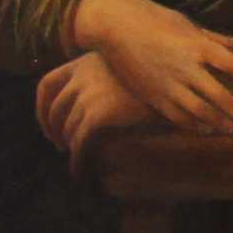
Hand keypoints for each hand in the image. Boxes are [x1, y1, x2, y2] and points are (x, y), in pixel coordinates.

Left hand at [33, 53, 157, 174]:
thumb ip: (105, 81)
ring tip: (79, 155)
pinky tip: (80, 171)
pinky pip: (80, 142)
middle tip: (61, 145)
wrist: (190, 83)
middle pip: (53, 108)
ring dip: (70, 144)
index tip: (49, 124)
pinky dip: (77, 160)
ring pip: (68, 127)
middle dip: (53, 130)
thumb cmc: (166, 80)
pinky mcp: (101, 113)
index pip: (46, 84)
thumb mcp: (130, 73)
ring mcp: (91, 93)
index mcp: (87, 61)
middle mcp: (84, 74)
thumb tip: (85, 104)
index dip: (42, 108)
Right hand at [68, 0, 232, 132]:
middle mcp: (184, 67)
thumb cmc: (156, 20)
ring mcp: (166, 82)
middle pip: (219, 94)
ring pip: (198, 110)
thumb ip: (218, 39)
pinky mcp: (150, 94)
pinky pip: (175, 116)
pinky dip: (192, 125)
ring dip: (218, 122)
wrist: (114, 25)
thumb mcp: (189, 25)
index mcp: (197, 46)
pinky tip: (204, 129)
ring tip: (231, 128)